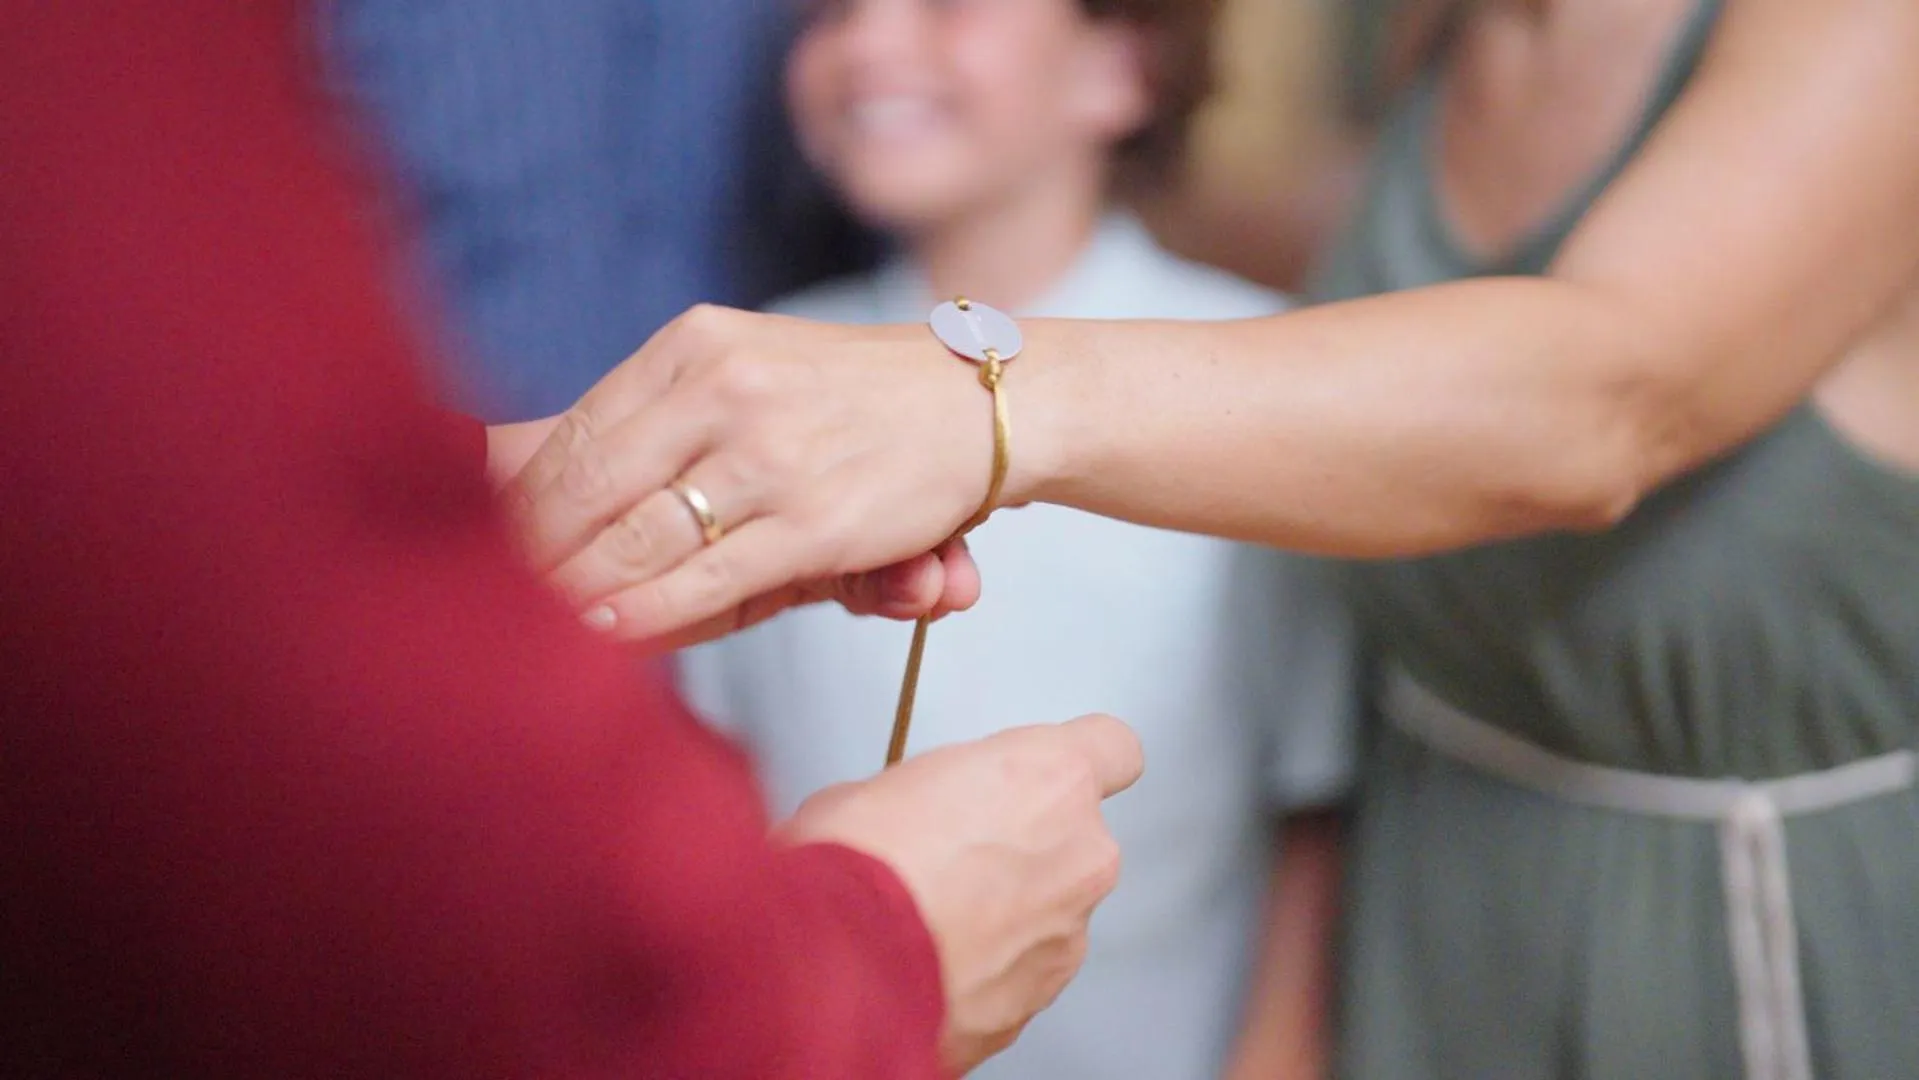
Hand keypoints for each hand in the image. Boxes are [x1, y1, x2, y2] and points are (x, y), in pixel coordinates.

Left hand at [489, 402, 982, 648]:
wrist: (980, 402)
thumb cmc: (849, 400)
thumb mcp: (745, 368)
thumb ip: (655, 419)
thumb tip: (513, 463)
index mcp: (694, 347)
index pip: (575, 434)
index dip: (518, 504)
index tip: (476, 549)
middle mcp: (723, 389)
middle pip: (589, 488)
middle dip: (530, 557)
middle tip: (484, 603)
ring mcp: (770, 455)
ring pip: (639, 539)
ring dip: (575, 593)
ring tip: (530, 629)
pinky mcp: (814, 522)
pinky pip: (705, 580)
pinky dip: (645, 614)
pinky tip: (603, 633)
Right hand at [781, 715, 1144, 1075]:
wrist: (840, 971)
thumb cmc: (857, 865)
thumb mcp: (879, 785)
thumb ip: (932, 794)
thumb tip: (909, 818)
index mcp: (1051, 778)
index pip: (1113, 749)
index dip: (1075, 762)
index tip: (1041, 774)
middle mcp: (1079, 855)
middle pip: (1076, 839)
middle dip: (1024, 848)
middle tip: (951, 854)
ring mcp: (1066, 936)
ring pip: (1051, 913)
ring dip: (1005, 914)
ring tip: (928, 921)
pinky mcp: (1037, 1003)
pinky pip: (1019, 973)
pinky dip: (985, 971)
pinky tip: (926, 966)